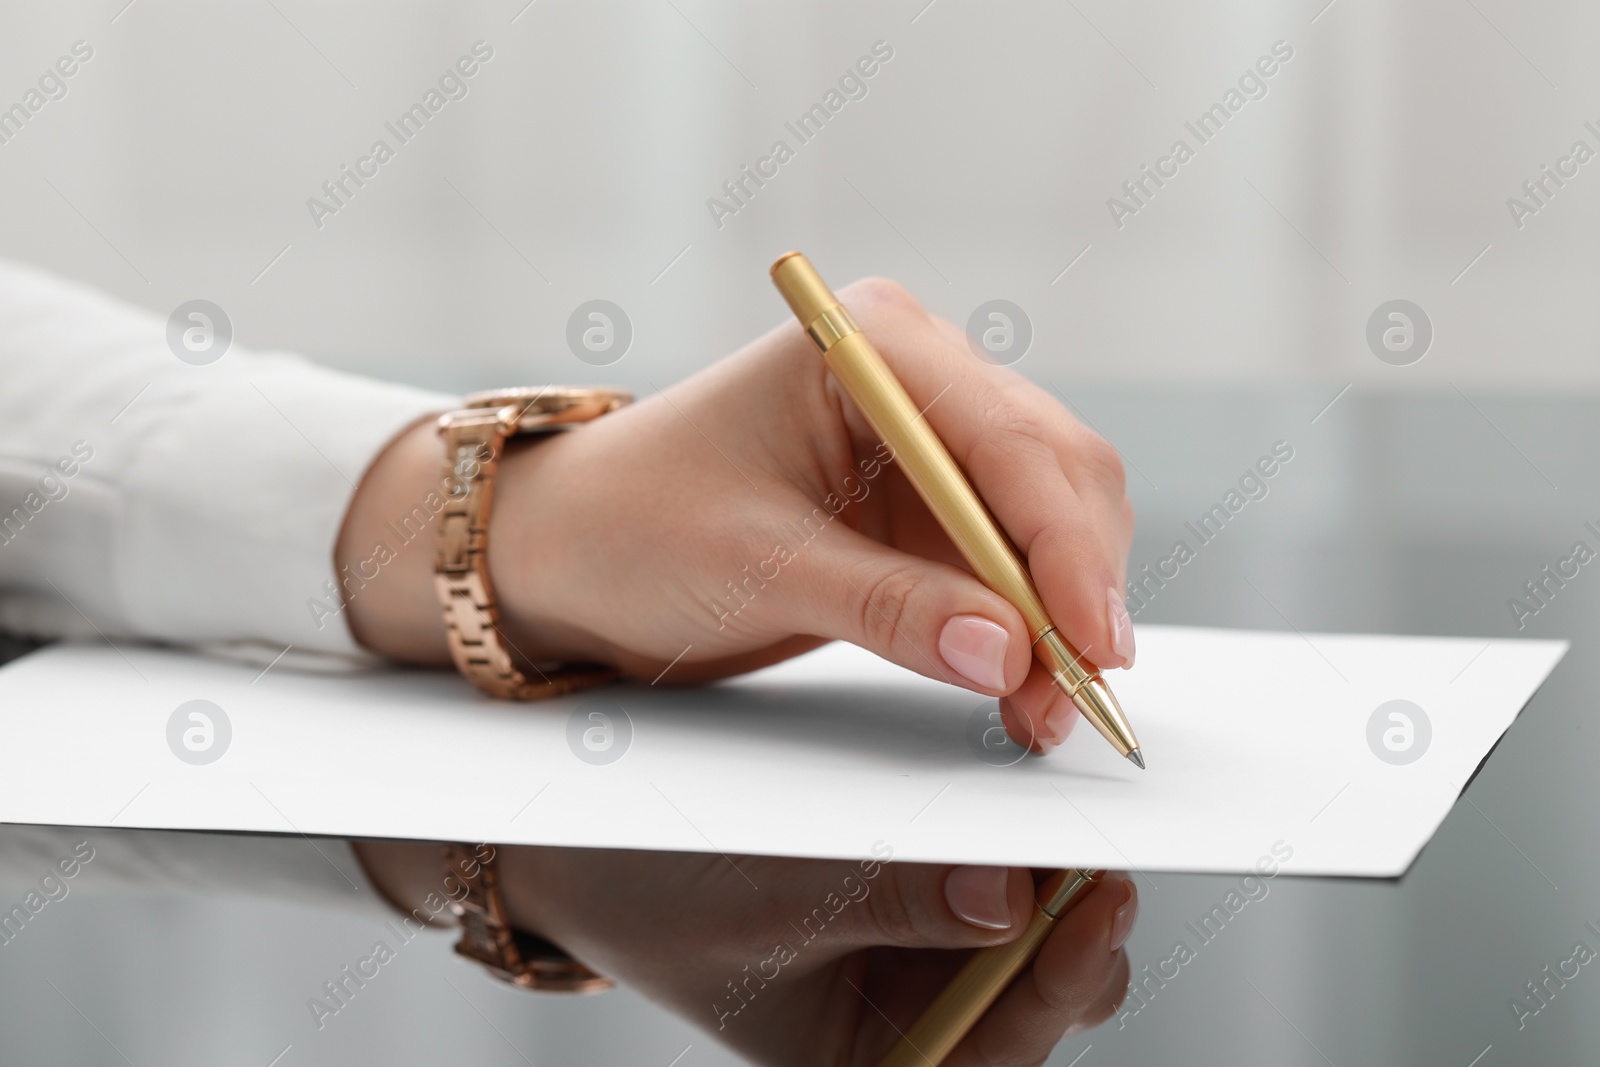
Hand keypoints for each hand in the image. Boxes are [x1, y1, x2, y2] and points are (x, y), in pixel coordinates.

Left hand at [340, 278, 1135, 748]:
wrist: (570, 550)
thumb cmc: (633, 525)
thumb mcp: (755, 567)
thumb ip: (889, 606)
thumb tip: (1011, 654)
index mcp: (871, 348)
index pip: (1008, 439)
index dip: (1064, 545)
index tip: (1091, 642)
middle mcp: (917, 378)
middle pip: (1053, 472)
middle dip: (1073, 588)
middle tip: (1081, 692)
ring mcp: (927, 443)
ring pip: (1046, 523)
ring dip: (1058, 619)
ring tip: (1049, 712)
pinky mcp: (923, 507)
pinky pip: (1005, 566)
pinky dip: (1024, 630)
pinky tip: (1022, 692)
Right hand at [354, 841, 1135, 1065]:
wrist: (591, 841)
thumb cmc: (648, 892)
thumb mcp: (755, 900)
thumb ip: (882, 900)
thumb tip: (1004, 898)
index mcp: (871, 1062)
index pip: (996, 1051)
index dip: (1058, 984)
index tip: (1097, 899)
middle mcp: (910, 1018)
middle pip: (1040, 992)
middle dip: (1068, 921)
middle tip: (1089, 832)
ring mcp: (921, 953)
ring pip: (1030, 926)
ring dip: (1041, 863)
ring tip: (1050, 799)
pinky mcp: (919, 888)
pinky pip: (990, 862)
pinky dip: (1001, 825)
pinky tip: (1007, 780)